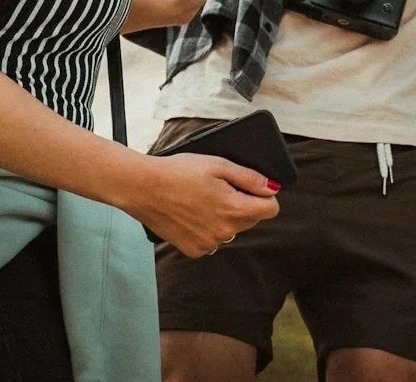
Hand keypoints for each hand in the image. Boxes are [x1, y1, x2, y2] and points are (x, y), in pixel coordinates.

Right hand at [128, 151, 281, 256]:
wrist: (143, 188)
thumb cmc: (179, 172)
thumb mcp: (219, 165)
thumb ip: (249, 178)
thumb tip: (272, 187)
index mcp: (235, 209)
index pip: (270, 209)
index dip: (264, 195)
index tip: (251, 187)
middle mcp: (225, 232)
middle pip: (251, 219)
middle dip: (242, 204)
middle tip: (220, 188)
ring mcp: (209, 244)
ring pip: (231, 230)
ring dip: (225, 218)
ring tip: (203, 200)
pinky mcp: (194, 250)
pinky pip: (213, 240)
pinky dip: (208, 229)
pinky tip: (193, 214)